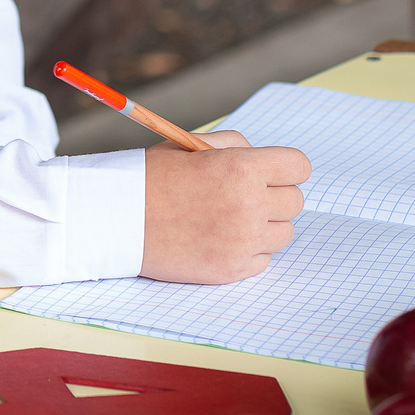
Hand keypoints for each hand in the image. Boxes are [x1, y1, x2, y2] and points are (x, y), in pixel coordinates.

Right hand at [138, 132, 308, 283]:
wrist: (115, 219)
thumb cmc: (150, 177)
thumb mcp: (190, 145)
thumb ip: (234, 146)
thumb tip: (266, 162)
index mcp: (241, 168)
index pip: (299, 167)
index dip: (285, 168)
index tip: (272, 172)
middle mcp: (248, 205)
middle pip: (294, 202)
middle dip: (273, 196)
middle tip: (242, 195)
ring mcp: (242, 241)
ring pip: (283, 233)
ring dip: (264, 225)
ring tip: (229, 219)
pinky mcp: (232, 270)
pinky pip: (263, 259)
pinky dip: (248, 251)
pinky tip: (219, 239)